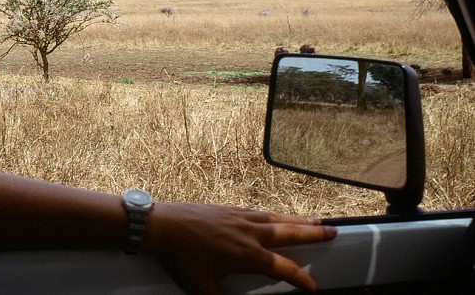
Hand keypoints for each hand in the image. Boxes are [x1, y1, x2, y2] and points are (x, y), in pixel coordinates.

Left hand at [144, 202, 336, 294]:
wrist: (162, 225)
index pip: (284, 268)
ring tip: (317, 222)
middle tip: (334, 233)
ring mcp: (239, 217)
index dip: (302, 279)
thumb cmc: (181, 258)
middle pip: (289, 233)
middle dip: (313, 235)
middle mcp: (249, 233)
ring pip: (277, 218)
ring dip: (298, 221)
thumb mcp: (202, 290)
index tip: (314, 287)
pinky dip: (275, 214)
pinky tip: (278, 216)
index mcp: (247, 255)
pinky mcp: (229, 209)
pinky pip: (260, 211)